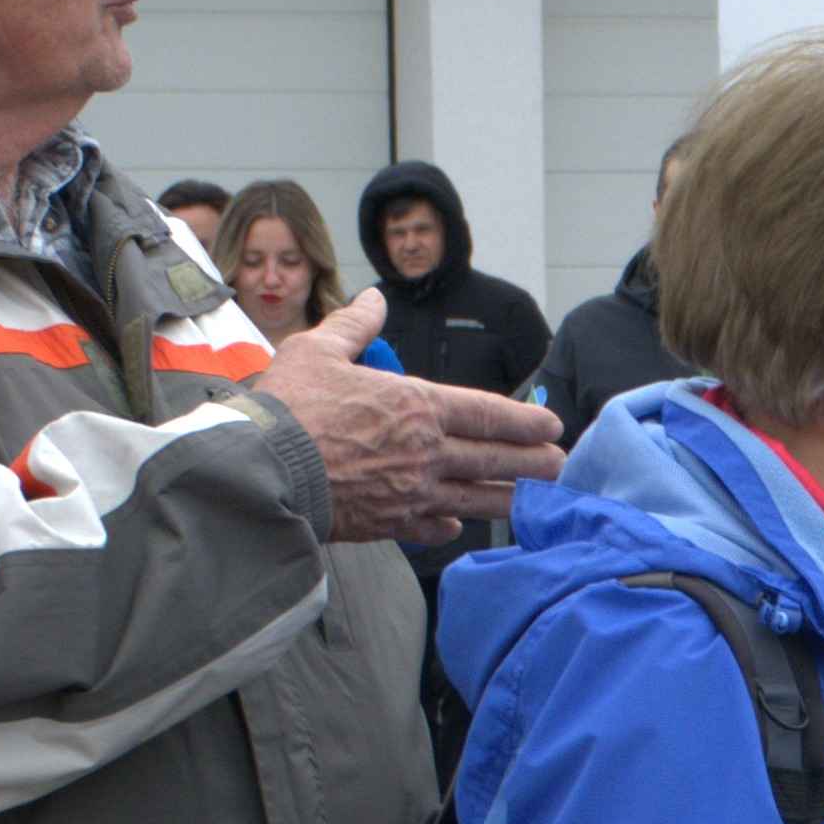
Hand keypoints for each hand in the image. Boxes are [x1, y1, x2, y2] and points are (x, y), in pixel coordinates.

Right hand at [262, 317, 560, 547]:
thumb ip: (354, 325)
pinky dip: (449, 525)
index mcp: (417, 405)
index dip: (524, 420)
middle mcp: (426, 452)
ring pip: (475, 498)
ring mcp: (412, 493)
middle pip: (493, 459)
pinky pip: (431, 526)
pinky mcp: (389, 524)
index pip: (487, 413)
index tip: (552, 425)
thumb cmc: (289, 406)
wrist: (262, 470)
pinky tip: (457, 524)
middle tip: (561, 465)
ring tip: (536, 501)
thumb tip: (373, 297)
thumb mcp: (318, 349)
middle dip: (533, 462)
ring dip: (510, 498)